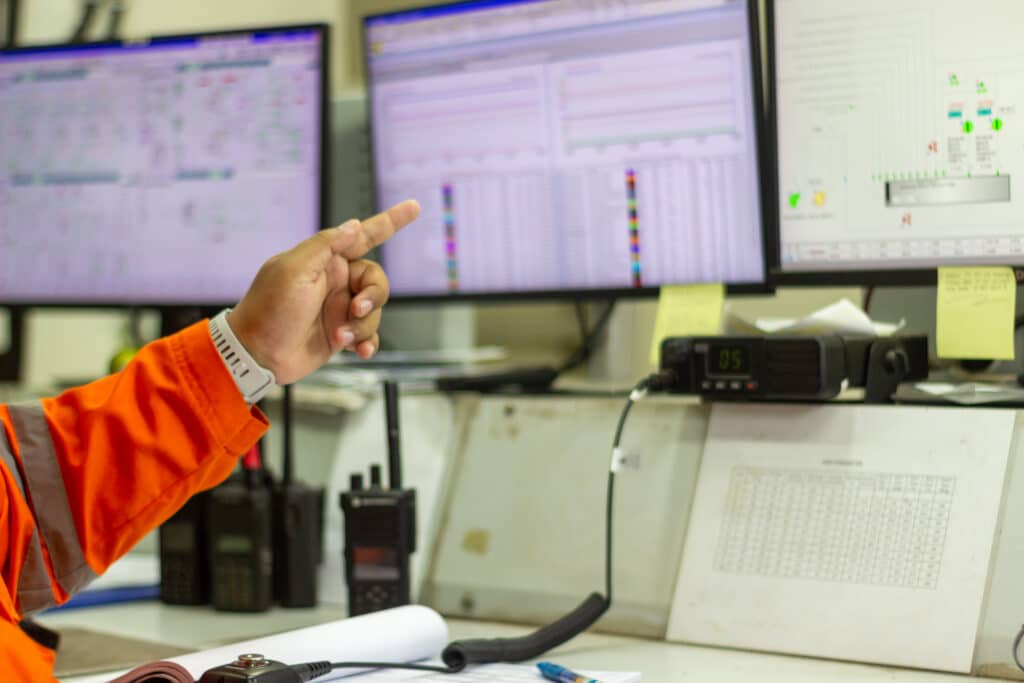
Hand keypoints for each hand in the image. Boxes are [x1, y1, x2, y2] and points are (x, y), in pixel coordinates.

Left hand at [228, 199, 419, 384]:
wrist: (257, 354)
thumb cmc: (269, 310)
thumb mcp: (293, 269)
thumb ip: (325, 245)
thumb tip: (352, 225)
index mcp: (325, 260)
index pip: (364, 236)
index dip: (390, 221)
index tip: (413, 207)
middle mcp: (335, 282)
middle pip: (376, 280)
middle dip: (373, 295)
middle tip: (356, 309)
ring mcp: (338, 308)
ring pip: (374, 310)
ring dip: (363, 325)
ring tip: (340, 336)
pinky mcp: (340, 333)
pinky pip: (369, 334)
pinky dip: (368, 342)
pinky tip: (360, 350)